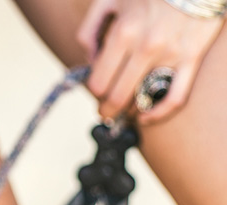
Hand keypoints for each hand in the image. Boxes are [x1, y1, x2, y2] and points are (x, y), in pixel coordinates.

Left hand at [76, 0, 223, 123]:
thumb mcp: (110, 1)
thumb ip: (90, 31)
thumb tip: (89, 60)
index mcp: (123, 33)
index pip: (98, 83)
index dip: (94, 92)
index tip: (96, 92)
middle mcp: (146, 47)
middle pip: (116, 97)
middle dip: (107, 108)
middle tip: (106, 110)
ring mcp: (170, 54)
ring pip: (141, 100)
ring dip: (129, 110)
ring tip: (125, 109)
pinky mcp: (191, 57)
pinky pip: (175, 97)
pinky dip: (158, 113)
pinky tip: (146, 117)